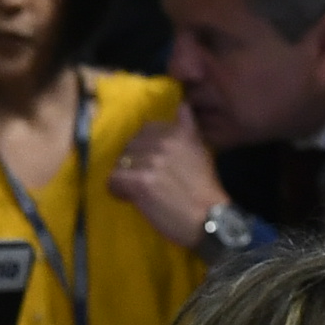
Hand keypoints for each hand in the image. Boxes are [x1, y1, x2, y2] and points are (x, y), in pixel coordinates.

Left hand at [107, 109, 233, 245]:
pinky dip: (117, 190)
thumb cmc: (206, 190)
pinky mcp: (140, 181)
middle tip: (142, 180)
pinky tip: (128, 197)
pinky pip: (114, 180)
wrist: (209, 219)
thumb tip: (183, 105)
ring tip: (136, 191)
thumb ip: (188, 129)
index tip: (150, 163)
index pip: (146, 130)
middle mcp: (164, 142)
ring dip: (125, 178)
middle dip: (133, 163)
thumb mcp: (202, 151)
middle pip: (130, 146)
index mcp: (179, 132)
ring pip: (120, 163)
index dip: (144, 148)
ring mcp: (151, 161)